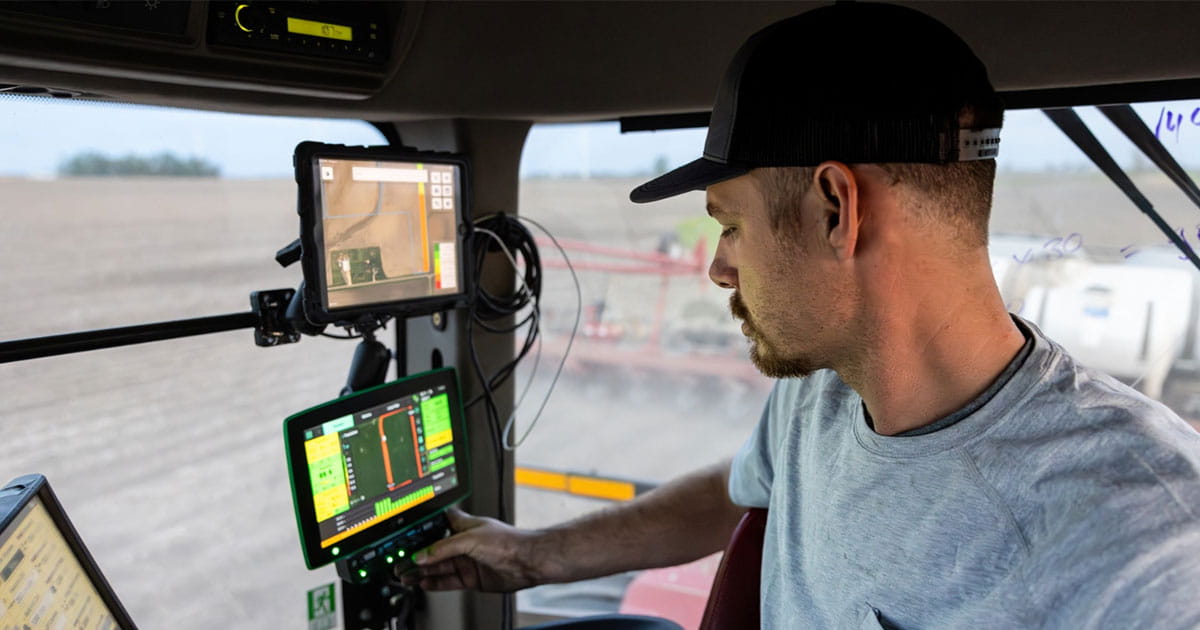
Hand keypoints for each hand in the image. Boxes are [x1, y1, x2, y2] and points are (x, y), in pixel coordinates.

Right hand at [398, 507, 547, 592]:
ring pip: (438, 567)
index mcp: (462, 525)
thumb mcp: (470, 539)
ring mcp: (467, 561)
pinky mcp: (471, 578)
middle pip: (433, 550)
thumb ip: (444, 548)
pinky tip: (422, 583)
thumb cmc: (508, 541)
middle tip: (399, 562)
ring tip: (405, 575)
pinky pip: (447, 581)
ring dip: (421, 571)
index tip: (404, 538)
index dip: (420, 530)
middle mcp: (463, 543)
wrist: (527, 562)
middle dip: (416, 556)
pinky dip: (434, 583)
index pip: (436, 524)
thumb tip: (423, 555)